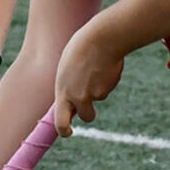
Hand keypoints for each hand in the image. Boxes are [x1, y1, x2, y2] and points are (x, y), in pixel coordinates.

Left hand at [52, 22, 123, 136]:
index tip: (67, 132)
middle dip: (89, 112)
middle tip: (89, 102)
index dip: (64, 130)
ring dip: (99, 87)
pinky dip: (107, 78)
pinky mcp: (109, 87)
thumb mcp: (67, 69)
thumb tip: (74, 100)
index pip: (60, 122)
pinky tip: (104, 64)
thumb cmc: (81, 48)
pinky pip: (108, 86)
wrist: (101, 38)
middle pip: (87, 116)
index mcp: (63, 91)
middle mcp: (78, 97)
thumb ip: (68, 85)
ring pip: (99, 97)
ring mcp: (95, 94)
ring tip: (95, 66)